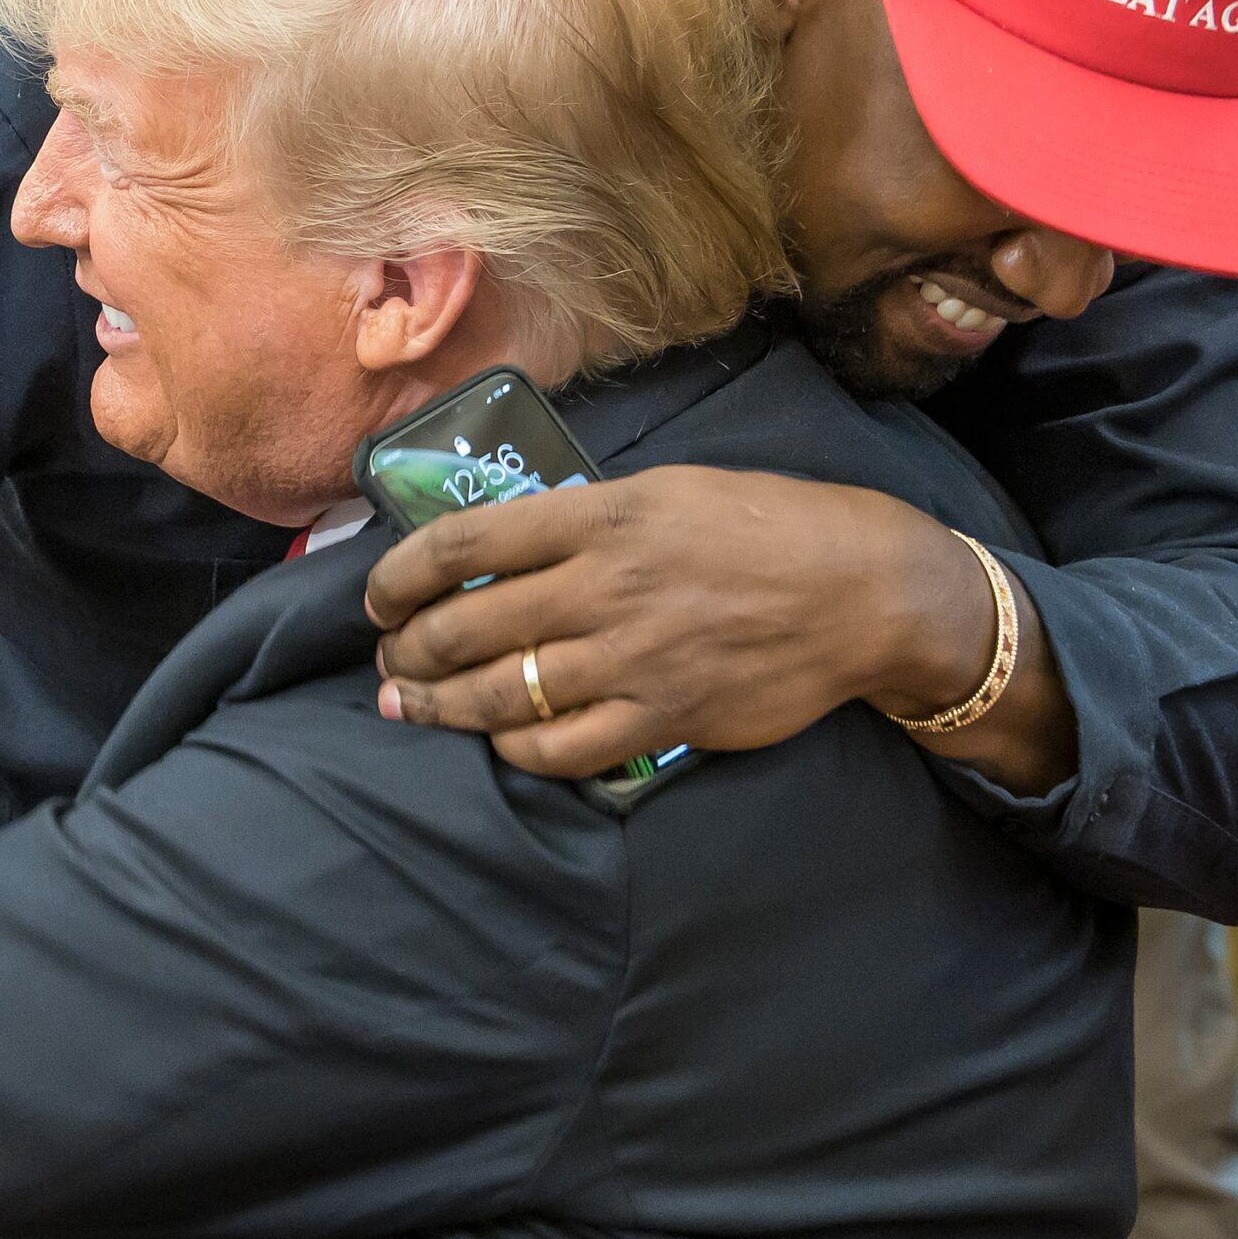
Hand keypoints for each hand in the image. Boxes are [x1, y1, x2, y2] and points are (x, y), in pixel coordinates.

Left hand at [363, 467, 1005, 778]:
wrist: (860, 590)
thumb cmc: (763, 525)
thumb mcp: (664, 490)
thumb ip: (581, 520)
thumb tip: (503, 551)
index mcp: (598, 516)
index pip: (462, 545)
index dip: (398, 576)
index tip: (377, 596)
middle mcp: (603, 587)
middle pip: (465, 627)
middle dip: (407, 650)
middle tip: (387, 659)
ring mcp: (631, 658)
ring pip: (501, 694)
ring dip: (440, 706)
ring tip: (409, 705)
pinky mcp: (664, 717)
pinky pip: (562, 748)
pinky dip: (516, 748)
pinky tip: (500, 740)